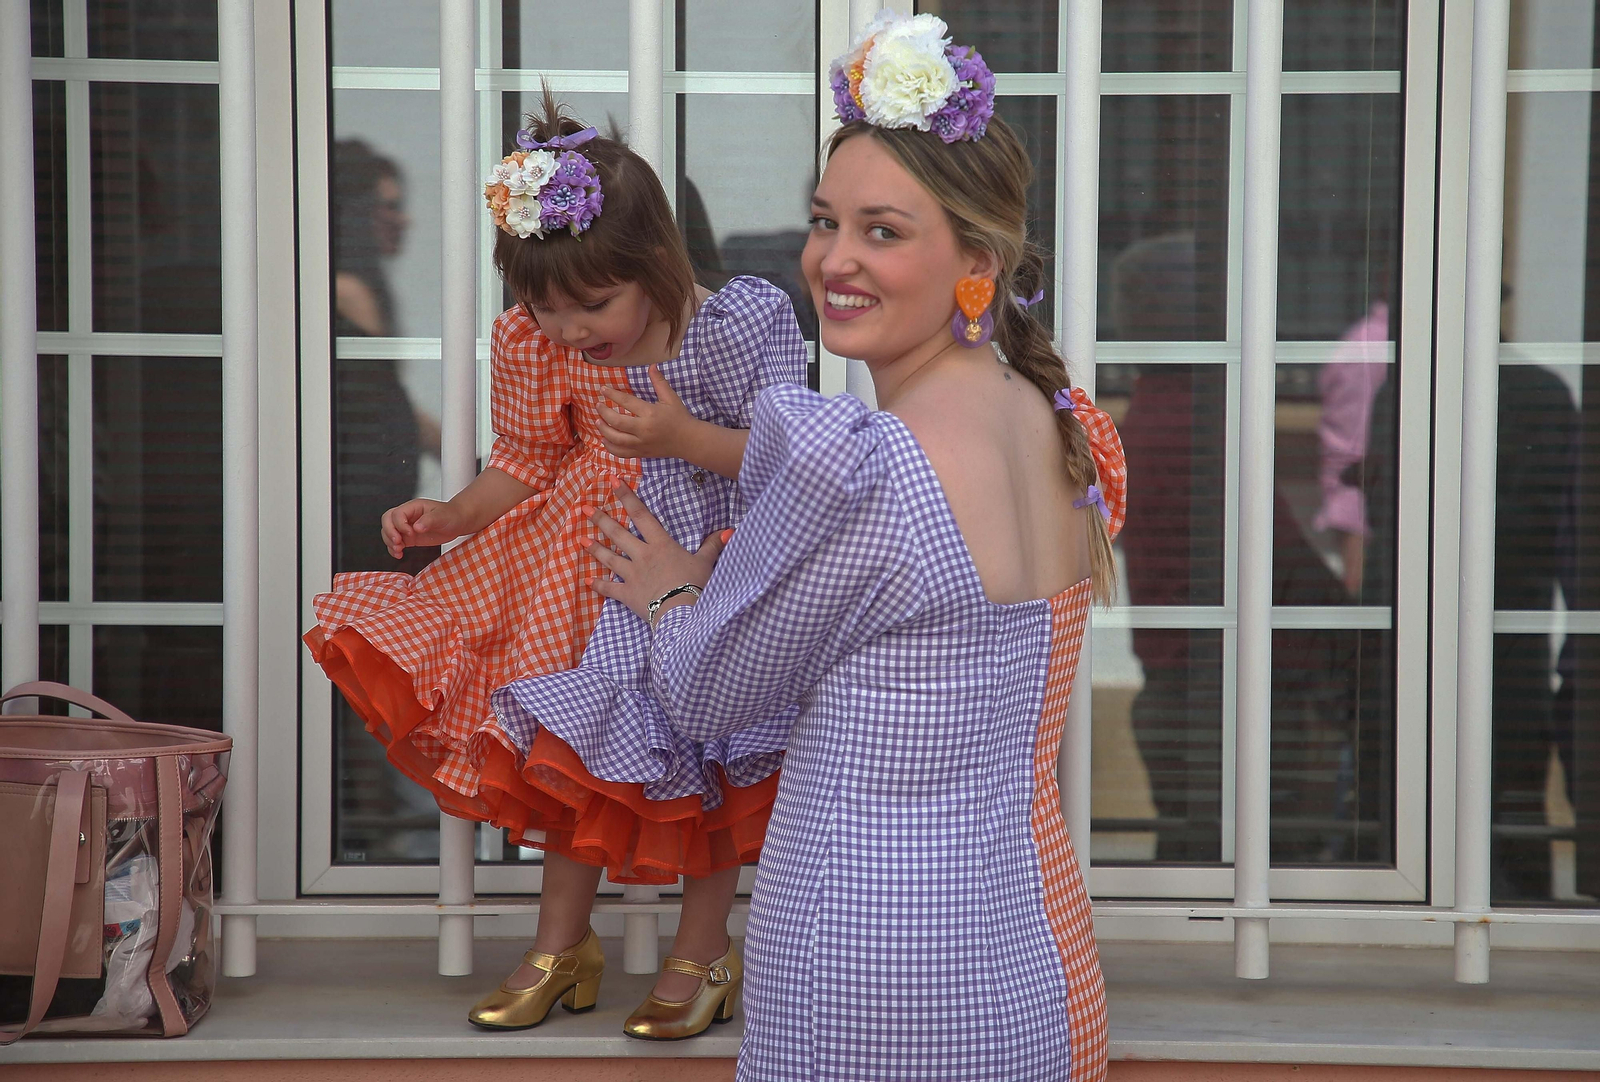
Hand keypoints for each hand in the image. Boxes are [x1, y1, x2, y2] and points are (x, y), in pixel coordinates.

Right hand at [380, 498, 466, 558]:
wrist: (458, 522)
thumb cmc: (451, 515)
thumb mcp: (442, 516)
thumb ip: (429, 520)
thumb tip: (416, 527)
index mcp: (413, 507)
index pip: (397, 513)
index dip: (400, 525)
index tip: (410, 533)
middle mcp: (408, 516)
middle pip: (387, 520)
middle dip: (389, 532)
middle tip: (397, 542)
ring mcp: (407, 527)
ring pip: (388, 532)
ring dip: (389, 542)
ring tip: (399, 550)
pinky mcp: (410, 538)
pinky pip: (395, 543)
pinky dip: (393, 549)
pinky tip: (399, 554)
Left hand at [583, 483, 726, 621]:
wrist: (682, 613)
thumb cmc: (695, 585)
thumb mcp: (706, 563)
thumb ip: (713, 545)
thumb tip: (730, 530)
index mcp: (660, 544)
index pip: (640, 514)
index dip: (626, 496)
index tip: (611, 481)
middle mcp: (642, 555)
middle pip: (618, 533)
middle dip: (600, 519)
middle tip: (584, 508)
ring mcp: (632, 575)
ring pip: (609, 558)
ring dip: (594, 548)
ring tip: (580, 539)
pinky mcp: (627, 595)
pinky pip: (609, 589)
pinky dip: (598, 585)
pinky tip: (588, 581)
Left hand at [597, 365, 701, 459]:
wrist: (689, 441)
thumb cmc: (680, 417)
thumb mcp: (671, 398)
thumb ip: (659, 382)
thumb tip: (652, 365)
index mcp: (650, 413)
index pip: (626, 402)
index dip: (612, 394)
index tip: (602, 389)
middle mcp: (644, 430)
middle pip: (617, 422)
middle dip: (604, 413)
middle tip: (598, 406)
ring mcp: (642, 443)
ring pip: (616, 439)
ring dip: (604, 430)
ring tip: (598, 421)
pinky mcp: (641, 453)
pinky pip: (621, 453)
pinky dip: (610, 447)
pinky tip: (605, 439)